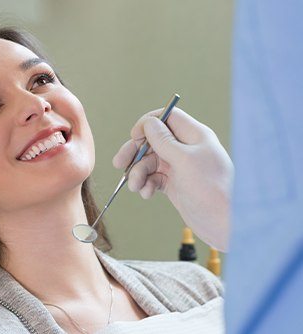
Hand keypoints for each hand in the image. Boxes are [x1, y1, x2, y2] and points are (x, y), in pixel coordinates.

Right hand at [112, 108, 232, 251]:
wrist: (223, 223)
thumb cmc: (211, 189)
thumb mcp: (185, 160)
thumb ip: (164, 141)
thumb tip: (148, 123)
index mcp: (194, 136)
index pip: (167, 118)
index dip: (148, 124)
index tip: (134, 136)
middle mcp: (186, 148)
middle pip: (153, 141)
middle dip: (135, 152)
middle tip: (119, 163)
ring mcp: (179, 166)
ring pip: (150, 162)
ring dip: (138, 173)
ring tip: (136, 187)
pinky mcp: (174, 183)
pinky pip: (153, 178)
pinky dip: (146, 184)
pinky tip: (147, 193)